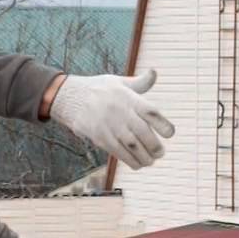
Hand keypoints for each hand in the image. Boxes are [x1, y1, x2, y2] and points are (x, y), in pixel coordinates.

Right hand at [49, 69, 175, 169]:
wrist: (68, 96)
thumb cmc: (98, 89)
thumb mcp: (118, 82)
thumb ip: (139, 83)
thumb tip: (153, 73)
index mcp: (128, 97)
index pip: (151, 112)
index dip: (163, 124)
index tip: (170, 134)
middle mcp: (120, 110)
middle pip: (143, 131)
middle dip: (154, 145)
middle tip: (160, 153)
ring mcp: (109, 124)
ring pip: (131, 145)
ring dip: (144, 156)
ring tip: (150, 161)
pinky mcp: (99, 136)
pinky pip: (117, 151)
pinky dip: (129, 160)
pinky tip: (137, 164)